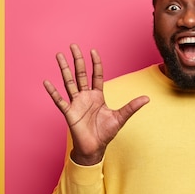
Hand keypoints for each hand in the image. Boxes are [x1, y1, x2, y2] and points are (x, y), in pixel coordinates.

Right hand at [43, 44, 148, 165]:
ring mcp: (76, 103)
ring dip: (64, 69)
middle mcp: (85, 96)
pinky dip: (53, 92)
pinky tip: (47, 82)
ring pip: (69, 82)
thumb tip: (147, 98)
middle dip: (77, 59)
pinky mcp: (69, 112)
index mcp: (97, 96)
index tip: (93, 50)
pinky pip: (59, 100)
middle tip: (73, 45)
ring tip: (59, 56)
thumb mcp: (120, 118)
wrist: (94, 148)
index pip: (96, 75)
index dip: (95, 63)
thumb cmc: (105, 133)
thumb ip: (131, 107)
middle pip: (80, 74)